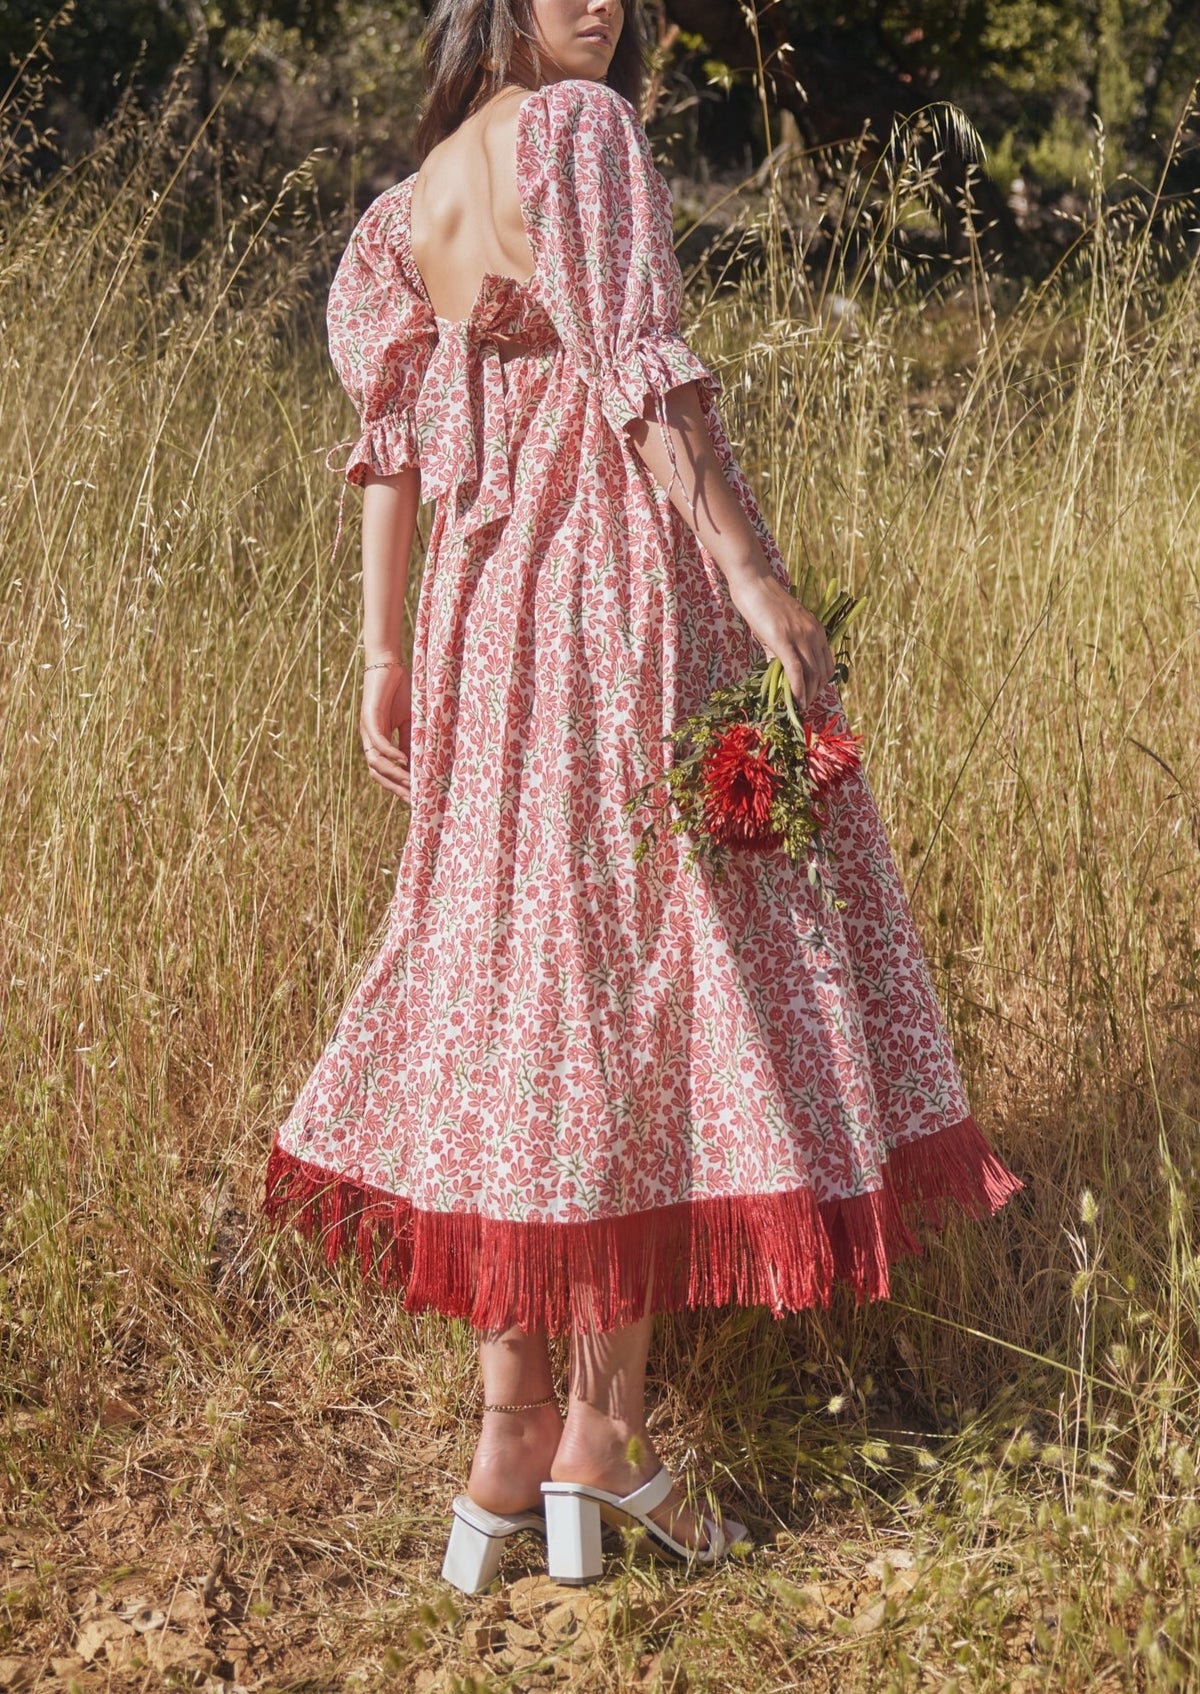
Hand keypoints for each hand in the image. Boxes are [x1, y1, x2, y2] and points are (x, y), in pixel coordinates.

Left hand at [360, 661, 412, 801]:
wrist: (388, 665)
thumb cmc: (400, 692)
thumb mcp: (410, 723)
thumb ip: (411, 743)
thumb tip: (419, 766)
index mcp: (378, 743)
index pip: (385, 773)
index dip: (398, 788)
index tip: (415, 800)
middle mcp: (369, 740)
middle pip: (378, 774)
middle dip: (396, 788)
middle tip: (413, 801)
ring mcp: (367, 730)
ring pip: (376, 762)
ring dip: (393, 775)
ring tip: (410, 783)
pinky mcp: (369, 718)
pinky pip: (378, 742)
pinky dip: (390, 754)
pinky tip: (403, 761)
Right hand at [728, 569, 836, 712]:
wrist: (755, 584)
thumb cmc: (764, 605)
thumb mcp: (781, 628)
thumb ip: (782, 649)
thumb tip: (777, 669)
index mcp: (817, 631)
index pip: (827, 665)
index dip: (821, 685)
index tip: (810, 695)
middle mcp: (814, 634)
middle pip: (821, 673)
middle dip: (813, 694)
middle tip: (803, 707)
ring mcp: (800, 637)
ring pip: (811, 674)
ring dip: (806, 695)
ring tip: (798, 707)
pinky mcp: (784, 641)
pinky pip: (795, 671)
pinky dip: (796, 689)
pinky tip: (793, 700)